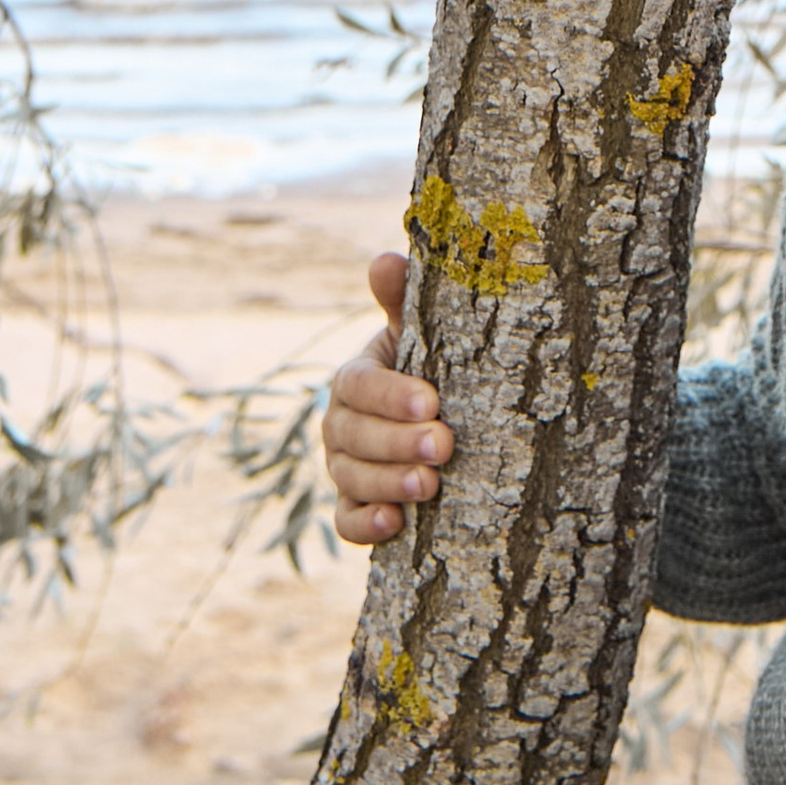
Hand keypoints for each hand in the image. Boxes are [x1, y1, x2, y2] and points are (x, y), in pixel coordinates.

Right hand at [321, 251, 450, 543]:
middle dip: (397, 443)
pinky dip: (364, 525)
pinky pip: (346, 521)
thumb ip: (402, 299)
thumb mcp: (420, 329)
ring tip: (430, 486)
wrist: (438, 411)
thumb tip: (384, 259)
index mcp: (355, 378)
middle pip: (353, 437)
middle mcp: (341, 424)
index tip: (432, 401)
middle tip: (444, 445)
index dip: (390, 395)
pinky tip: (394, 523)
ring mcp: (345, 467)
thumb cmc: (430, 361)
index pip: (358, 385)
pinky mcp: (356, 504)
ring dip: (388, 483)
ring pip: (351, 479)